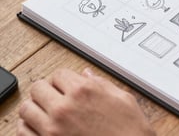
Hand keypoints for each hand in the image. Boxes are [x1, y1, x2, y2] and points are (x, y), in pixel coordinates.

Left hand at [17, 68, 154, 135]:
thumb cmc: (129, 130)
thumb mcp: (122, 98)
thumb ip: (101, 83)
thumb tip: (87, 75)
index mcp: (83, 91)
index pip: (57, 74)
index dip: (62, 80)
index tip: (64, 86)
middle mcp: (64, 108)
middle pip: (38, 88)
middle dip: (46, 91)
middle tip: (53, 97)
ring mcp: (53, 130)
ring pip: (26, 109)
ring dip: (35, 108)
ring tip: (44, 112)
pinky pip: (23, 133)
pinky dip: (28, 128)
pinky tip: (38, 128)